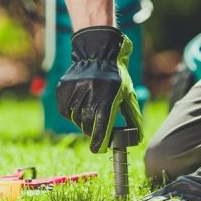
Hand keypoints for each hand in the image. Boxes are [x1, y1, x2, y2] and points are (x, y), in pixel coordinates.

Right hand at [55, 26, 143, 152]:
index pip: (101, 129)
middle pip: (87, 126)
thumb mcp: (127, 94)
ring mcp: (75, 91)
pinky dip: (71, 112)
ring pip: (76, 118)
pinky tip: (79, 105)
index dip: (99, 143)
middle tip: (97, 129)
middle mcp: (90, 95)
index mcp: (107, 98)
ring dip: (83, 120)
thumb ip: (132, 117)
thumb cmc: (116, 75)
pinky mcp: (63, 88)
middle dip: (92, 131)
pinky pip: (65, 110)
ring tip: (90, 111)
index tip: (100, 148)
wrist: (97, 52)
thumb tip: (137, 137)